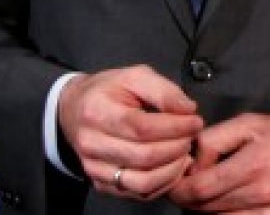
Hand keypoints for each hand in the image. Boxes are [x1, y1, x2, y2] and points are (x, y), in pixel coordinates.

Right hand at [58, 65, 202, 199]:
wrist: (73, 109)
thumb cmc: (108, 91)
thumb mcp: (135, 76)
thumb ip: (164, 90)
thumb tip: (188, 110)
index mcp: (98, 112)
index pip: (143, 128)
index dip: (176, 127)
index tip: (195, 121)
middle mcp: (92, 144)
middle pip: (145, 157)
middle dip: (178, 147)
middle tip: (191, 135)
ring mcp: (95, 168)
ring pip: (142, 182)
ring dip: (173, 169)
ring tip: (184, 151)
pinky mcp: (102, 184)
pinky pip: (138, 194)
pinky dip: (163, 184)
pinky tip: (173, 166)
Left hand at [167, 113, 269, 213]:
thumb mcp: (253, 123)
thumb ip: (214, 139)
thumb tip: (191, 163)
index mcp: (255, 163)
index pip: (200, 189)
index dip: (180, 190)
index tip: (178, 183)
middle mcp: (264, 192)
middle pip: (206, 210)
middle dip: (190, 201)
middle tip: (191, 188)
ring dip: (206, 213)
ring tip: (210, 198)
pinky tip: (229, 207)